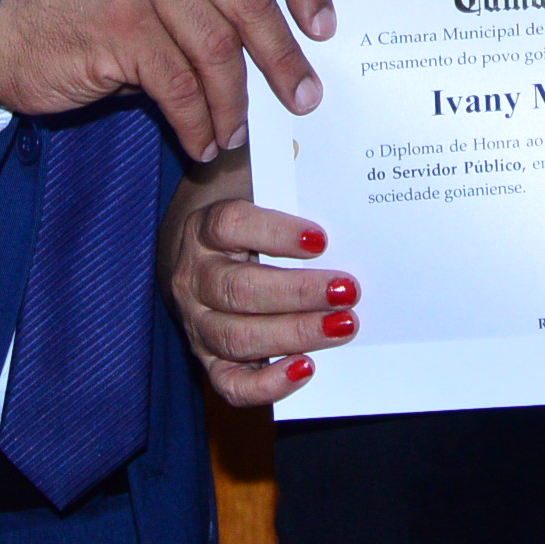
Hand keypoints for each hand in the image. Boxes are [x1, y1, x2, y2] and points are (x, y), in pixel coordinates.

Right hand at [0, 0, 332, 163]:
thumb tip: (282, 53)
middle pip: (251, 2)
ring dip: (235, 103)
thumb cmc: (92, 17)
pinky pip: (178, 85)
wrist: (6, 36)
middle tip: (303, 100)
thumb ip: (210, 0)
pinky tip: (202, 141)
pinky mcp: (117, 27)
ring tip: (236, 134)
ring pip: (216, 50)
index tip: (325, 28)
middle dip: (283, 58)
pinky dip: (197, 121)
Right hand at [161, 187, 357, 406]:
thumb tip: (321, 159)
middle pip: (240, 289)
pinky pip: (231, 383)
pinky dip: (268, 384)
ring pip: (239, 336)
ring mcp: (199, 323)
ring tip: (343, 326)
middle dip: (299, 293)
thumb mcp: (254, 187)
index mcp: (204, 229)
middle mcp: (196, 277)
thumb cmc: (246, 220)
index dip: (275, 232)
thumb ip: (283, 178)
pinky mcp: (209, 360)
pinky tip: (305, 368)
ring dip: (295, 333)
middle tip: (348, 290)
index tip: (320, 239)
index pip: (231, 225)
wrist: (199, 255)